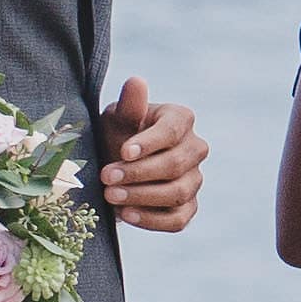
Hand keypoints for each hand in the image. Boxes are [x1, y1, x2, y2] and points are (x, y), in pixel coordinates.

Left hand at [93, 72, 208, 236]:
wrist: (112, 167)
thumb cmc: (115, 135)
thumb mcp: (116, 119)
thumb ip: (129, 105)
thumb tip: (136, 82)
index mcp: (180, 120)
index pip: (172, 131)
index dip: (149, 143)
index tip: (123, 151)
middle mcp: (195, 148)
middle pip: (176, 164)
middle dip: (139, 173)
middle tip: (106, 177)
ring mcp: (194, 179)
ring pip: (179, 192)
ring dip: (143, 196)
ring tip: (110, 196)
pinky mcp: (188, 206)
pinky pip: (179, 219)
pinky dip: (153, 220)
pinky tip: (126, 214)